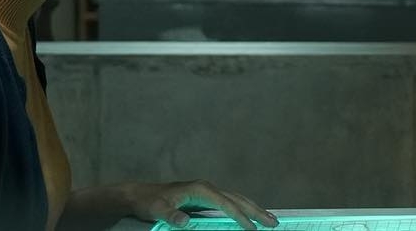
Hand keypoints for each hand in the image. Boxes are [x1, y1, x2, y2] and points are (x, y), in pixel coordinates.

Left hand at [122, 180, 278, 229]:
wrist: (142, 195)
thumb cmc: (151, 202)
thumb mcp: (158, 210)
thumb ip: (171, 216)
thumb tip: (185, 221)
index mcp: (201, 189)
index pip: (226, 204)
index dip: (240, 217)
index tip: (253, 229)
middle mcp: (208, 188)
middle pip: (238, 199)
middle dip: (256, 211)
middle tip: (274, 223)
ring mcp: (208, 192)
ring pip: (237, 199)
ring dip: (253, 209)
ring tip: (269, 219)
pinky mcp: (206, 198)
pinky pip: (230, 203)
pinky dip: (243, 209)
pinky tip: (248, 217)